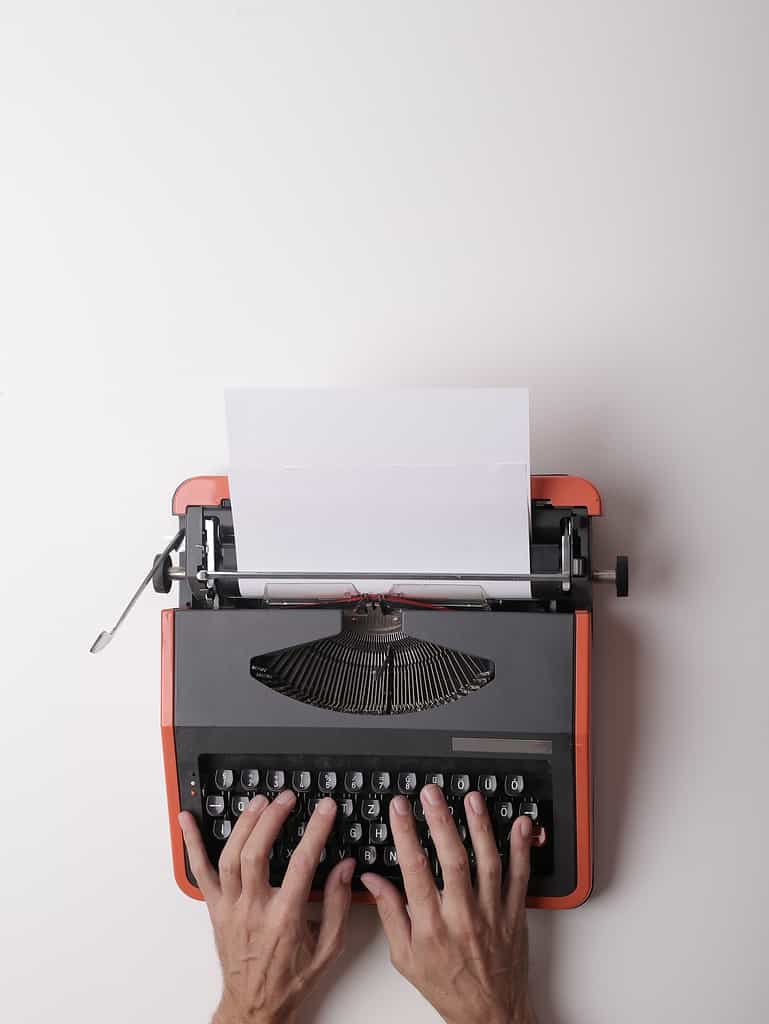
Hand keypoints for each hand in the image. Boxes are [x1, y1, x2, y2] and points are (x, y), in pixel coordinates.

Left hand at [179, 791, 354, 1023]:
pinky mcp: (214, 909)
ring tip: (259, 801)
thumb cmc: (290, 980)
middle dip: (273, 818)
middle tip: (287, 798)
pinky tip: (188, 819)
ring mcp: (230, 908)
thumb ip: (338, 904)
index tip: (325, 808)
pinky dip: (192, 843)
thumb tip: (345, 867)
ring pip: (230, 856)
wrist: (255, 1008)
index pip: (302, 863)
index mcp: (284, 918)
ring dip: (244, 824)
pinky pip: (200, 872)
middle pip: (257, 853)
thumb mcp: (328, 948)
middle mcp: (253, 910)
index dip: (316, 830)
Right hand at [361, 784, 542, 1023]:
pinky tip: (521, 824)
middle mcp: (463, 916)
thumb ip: (389, 913)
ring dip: (480, 826)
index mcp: (432, 926)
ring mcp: (492, 913)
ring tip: (471, 798)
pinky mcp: (515, 914)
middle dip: (440, 820)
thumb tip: (372, 880)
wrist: (490, 1015)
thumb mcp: (405, 957)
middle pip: (452, 858)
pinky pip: (520, 876)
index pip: (415, 870)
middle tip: (432, 793)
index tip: (399, 808)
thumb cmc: (447, 987)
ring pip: (488, 862)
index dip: (405, 834)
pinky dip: (522, 849)